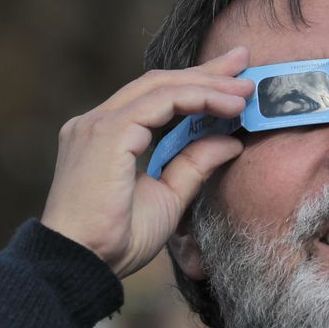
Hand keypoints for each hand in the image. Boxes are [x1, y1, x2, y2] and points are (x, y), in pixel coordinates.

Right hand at [40, 47, 254, 276]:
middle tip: (244, 63)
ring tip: (245, 90)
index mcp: (107, 136)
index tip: (234, 81)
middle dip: (206, 72)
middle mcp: (97, 122)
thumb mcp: (169, 197)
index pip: (156, 97)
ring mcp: (98, 124)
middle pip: (160, 83)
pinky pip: (161, 102)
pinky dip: (198, 99)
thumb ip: (194, 165)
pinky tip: (228, 106)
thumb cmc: (116, 240)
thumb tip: (231, 141)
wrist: (82, 264)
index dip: (196, 84)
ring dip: (208, 85)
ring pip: (162, 86)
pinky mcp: (107, 132)